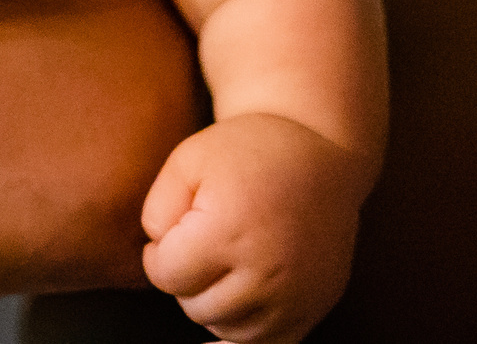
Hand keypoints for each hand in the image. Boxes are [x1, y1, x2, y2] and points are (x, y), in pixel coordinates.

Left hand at [140, 114, 364, 341]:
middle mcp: (264, 272)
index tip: (171, 236)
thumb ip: (158, 209)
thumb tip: (158, 251)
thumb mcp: (187, 160)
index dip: (157, 256)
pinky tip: (243, 291)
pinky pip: (269, 342)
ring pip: (229, 328)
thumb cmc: (246, 152)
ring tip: (222, 264)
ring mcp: (295, 294)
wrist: (319, 152)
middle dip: (186, 280)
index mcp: (227, 232)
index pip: (167, 277)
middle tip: (199, 246)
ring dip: (215, 304)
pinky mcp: (315, 306)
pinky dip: (248, 323)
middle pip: (196, 308)